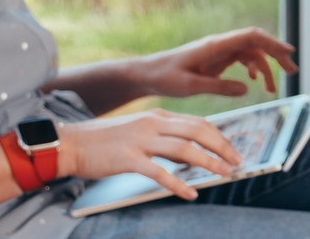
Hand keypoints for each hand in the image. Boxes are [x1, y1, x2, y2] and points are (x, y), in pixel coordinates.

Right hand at [58, 109, 243, 200]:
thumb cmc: (107, 140)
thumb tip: (190, 154)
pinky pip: (159, 172)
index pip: (198, 122)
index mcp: (159, 116)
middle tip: (237, 162)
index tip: (233, 149)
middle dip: (222, 147)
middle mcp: (153, 124)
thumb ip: (165, 138)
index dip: (220, 136)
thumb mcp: (141, 131)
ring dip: (208, 163)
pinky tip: (190, 194)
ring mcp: (141, 140)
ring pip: (184, 149)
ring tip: (223, 174)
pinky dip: (178, 183)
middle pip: (197, 131)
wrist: (72, 143)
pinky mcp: (128, 158)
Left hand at [136, 26, 298, 98]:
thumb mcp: (190, 87)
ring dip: (265, 67)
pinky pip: (241, 60)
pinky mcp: (216, 60)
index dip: (272, 42)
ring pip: (251, 53)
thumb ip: (219, 86)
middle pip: (256, 43)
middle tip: (292, 70)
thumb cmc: (165, 77)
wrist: (147, 74)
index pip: (251, 37)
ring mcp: (219, 52)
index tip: (289, 52)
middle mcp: (220, 45)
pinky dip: (252, 70)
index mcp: (215, 46)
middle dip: (276, 54)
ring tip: (272, 88)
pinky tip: (253, 83)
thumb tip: (247, 88)